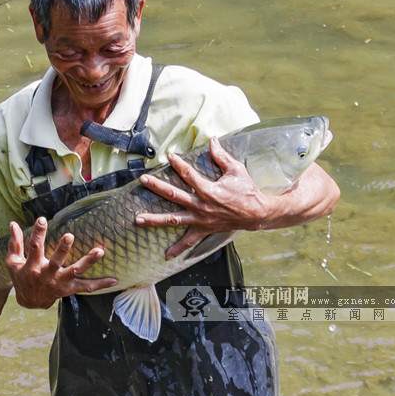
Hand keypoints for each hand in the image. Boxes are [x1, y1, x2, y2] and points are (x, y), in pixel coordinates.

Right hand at [6, 217, 117, 308]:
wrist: (29, 302)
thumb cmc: (21, 278)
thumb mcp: (13, 262)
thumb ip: (15, 243)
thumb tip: (13, 223)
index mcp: (32, 266)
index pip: (34, 247)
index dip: (38, 233)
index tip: (42, 219)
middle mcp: (47, 274)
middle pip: (56, 261)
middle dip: (63, 249)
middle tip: (70, 236)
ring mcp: (60, 282)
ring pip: (75, 272)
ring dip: (88, 262)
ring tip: (100, 251)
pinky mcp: (69, 289)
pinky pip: (86, 287)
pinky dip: (100, 284)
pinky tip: (114, 279)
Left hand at [135, 137, 338, 259]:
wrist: (256, 214)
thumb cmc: (246, 190)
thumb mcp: (236, 170)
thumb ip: (221, 156)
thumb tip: (212, 140)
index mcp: (208, 189)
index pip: (188, 174)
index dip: (178, 164)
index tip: (169, 156)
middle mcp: (200, 205)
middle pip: (173, 195)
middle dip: (157, 187)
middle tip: (143, 180)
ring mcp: (200, 219)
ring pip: (173, 220)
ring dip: (155, 219)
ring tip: (138, 219)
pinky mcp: (203, 229)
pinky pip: (188, 241)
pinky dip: (177, 249)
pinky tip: (166, 255)